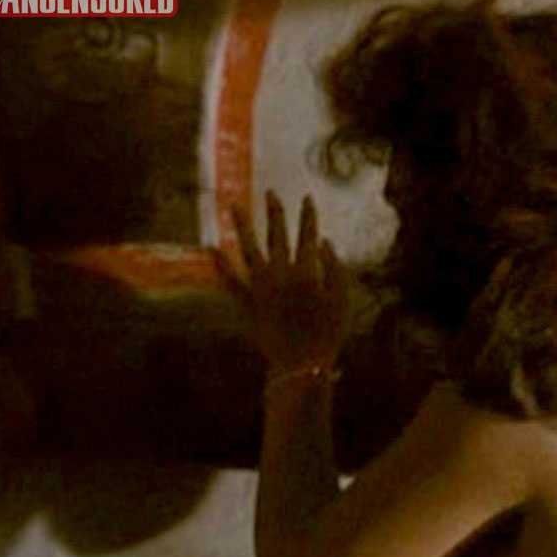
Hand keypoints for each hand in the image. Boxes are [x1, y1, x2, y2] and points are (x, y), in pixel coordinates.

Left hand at [220, 192, 351, 374]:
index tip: (306, 198)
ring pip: (249, 250)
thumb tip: (324, 242)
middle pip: (276, 236)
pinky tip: (212, 249)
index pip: (307, 235)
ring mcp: (261, 289)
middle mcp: (280, 275)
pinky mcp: (248, 304)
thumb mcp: (344, 299)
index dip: (307, 216)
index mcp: (306, 272)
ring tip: (233, 206)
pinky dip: (221, 266)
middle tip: (270, 192)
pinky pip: (231, 282)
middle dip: (274, 212)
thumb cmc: (329, 332)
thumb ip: (336, 268)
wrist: (302, 364)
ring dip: (241, 226)